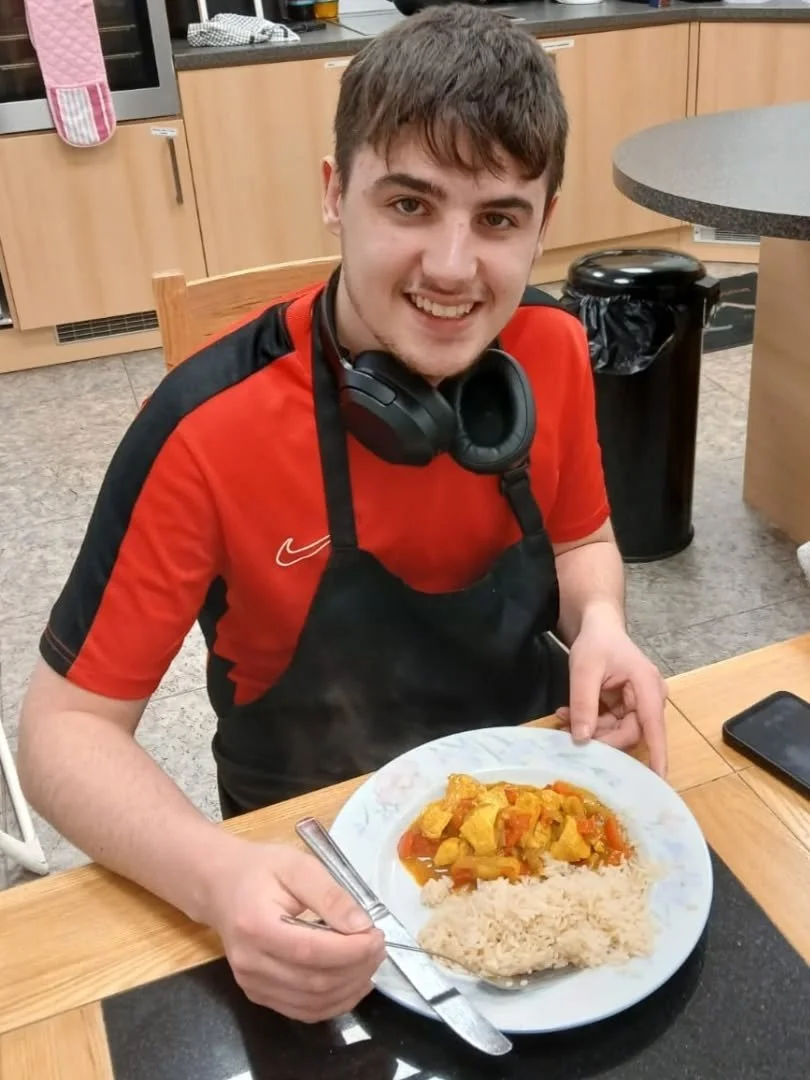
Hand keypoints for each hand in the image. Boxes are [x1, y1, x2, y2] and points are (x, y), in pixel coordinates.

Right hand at [205, 839, 385, 1022]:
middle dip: (356, 968)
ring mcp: (251, 983)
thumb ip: (330, 895)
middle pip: (314, 982)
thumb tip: (361, 925)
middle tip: (379, 947)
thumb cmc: (260, 869)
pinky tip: (351, 983)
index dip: (350, 951)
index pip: (311, 951)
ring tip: (370, 963)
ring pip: (312, 1003)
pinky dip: (333, 1003)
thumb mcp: (297, 866)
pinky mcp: (257, 994)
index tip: (377, 936)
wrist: (220, 886)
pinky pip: (301, 1010)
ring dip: (350, 988)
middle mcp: (250, 962)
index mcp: (256, 926)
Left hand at [556, 606, 668, 776]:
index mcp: (647, 686)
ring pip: (618, 730)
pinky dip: (590, 722)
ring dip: (592, 730)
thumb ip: (584, 704)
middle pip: (631, 732)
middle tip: (572, 737)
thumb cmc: (597, 641)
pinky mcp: (625, 705)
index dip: (657, 754)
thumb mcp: (584, 670)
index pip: (654, 726)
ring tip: (564, 719)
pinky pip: (610, 723)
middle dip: (602, 738)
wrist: (598, 625)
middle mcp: (649, 698)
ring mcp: (637, 703)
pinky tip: (568, 714)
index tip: (658, 779)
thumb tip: (582, 739)